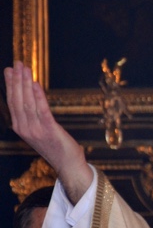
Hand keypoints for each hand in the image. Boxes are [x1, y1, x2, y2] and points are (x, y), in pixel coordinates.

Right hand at [4, 62, 92, 202]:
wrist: (68, 164)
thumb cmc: (56, 146)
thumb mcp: (39, 130)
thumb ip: (32, 116)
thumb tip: (29, 97)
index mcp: (20, 127)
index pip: (12, 102)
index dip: (11, 85)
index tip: (10, 69)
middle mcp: (24, 128)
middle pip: (17, 100)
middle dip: (16, 80)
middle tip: (17, 63)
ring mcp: (35, 130)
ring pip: (27, 103)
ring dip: (25, 84)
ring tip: (25, 68)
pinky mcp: (49, 131)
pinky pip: (42, 111)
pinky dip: (38, 97)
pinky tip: (35, 84)